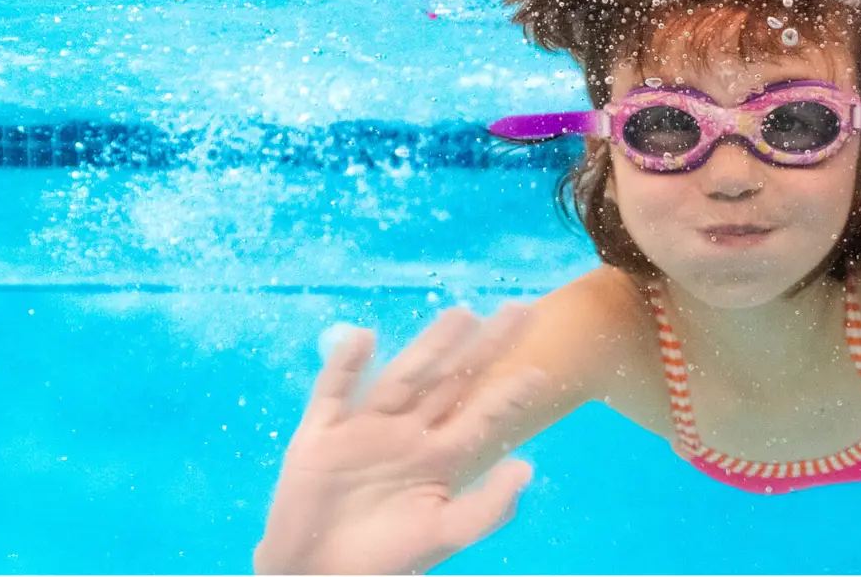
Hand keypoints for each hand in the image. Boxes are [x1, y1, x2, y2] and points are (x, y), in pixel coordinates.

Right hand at [254, 307, 546, 574]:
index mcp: (439, 456)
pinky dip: (345, 366)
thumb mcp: (445, 533)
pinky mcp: (320, 435)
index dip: (508, 394)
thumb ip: (488, 506)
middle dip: (484, 348)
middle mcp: (407, 433)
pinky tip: (364, 338)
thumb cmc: (386, 559)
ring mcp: (365, 429)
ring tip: (461, 315)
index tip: (540, 371)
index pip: (481, 416)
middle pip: (451, 381)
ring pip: (403, 377)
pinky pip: (333, 393)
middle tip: (519, 311)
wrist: (322, 575)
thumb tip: (527, 466)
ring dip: (430, 348)